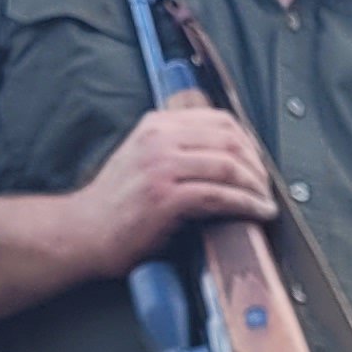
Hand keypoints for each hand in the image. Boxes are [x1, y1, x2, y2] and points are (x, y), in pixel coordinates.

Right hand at [60, 95, 275, 276]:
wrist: (84, 231)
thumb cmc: (117, 203)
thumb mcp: (143, 158)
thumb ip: (177, 148)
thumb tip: (226, 155)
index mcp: (157, 125)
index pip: (218, 120)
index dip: (248, 142)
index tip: (259, 163)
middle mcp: (159, 139)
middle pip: (229, 141)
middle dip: (257, 165)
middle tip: (267, 187)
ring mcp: (161, 167)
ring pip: (228, 166)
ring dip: (256, 187)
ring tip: (266, 202)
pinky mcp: (165, 198)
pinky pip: (219, 196)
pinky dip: (246, 205)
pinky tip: (257, 213)